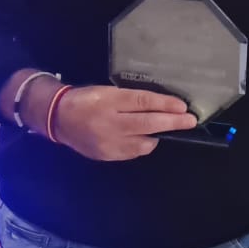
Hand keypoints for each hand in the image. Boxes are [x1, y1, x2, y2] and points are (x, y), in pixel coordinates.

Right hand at [27, 80, 195, 160]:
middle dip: (172, 122)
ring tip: (165, 128)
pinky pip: (133, 152)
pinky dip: (143, 144)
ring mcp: (108, 142)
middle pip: (147, 123)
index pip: (142, 102)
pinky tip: (145, 138)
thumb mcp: (107, 91)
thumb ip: (132, 100)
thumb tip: (161, 106)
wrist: (58, 119)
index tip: (182, 106)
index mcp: (109, 101)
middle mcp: (109, 122)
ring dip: (158, 135)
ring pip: (144, 142)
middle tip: (190, 120)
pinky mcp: (107, 155)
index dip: (165, 104)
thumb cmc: (86, 100)